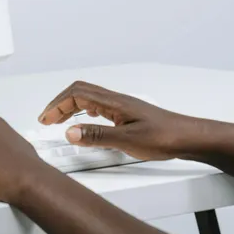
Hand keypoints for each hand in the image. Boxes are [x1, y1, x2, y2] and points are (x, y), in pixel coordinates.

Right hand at [39, 81, 199, 160]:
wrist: (188, 137)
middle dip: (59, 103)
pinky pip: (98, 106)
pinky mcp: (127, 114)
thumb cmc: (164, 137)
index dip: (57, 105)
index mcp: (113, 102)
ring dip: (70, 107)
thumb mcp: (127, 141)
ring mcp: (122, 106)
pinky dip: (83, 111)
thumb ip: (97, 136)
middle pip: (79, 92)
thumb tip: (70, 132)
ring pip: (88, 98)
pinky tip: (85, 123)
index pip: (76, 94)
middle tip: (47, 119)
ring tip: (60, 121)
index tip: (45, 118)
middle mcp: (116, 100)